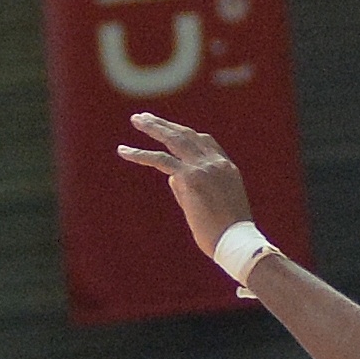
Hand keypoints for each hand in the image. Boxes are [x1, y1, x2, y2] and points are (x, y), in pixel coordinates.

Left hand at [116, 113, 255, 255]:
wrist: (235, 241)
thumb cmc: (225, 233)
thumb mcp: (213, 206)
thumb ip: (191, 188)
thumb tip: (171, 178)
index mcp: (226, 168)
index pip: (205, 142)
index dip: (186, 134)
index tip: (170, 129)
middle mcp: (216, 162)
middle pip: (187, 134)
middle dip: (165, 124)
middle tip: (145, 117)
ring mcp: (204, 167)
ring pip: (174, 139)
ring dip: (154, 127)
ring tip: (136, 119)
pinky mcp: (190, 178)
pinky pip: (161, 160)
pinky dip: (140, 154)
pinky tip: (124, 151)